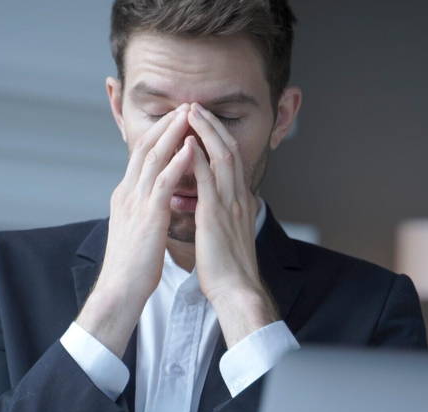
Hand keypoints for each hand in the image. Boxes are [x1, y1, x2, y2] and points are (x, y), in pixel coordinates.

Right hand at [76, 103, 195, 356]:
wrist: (120, 290)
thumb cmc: (132, 265)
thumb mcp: (138, 229)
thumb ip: (145, 209)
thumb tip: (156, 200)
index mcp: (126, 195)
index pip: (142, 155)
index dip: (160, 133)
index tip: (177, 118)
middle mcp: (128, 192)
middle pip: (146, 147)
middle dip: (166, 124)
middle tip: (185, 105)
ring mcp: (135, 202)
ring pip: (153, 158)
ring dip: (173, 134)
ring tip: (189, 114)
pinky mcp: (147, 216)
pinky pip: (162, 182)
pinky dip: (177, 161)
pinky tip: (190, 147)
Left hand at [187, 103, 279, 346]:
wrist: (237, 290)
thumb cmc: (229, 269)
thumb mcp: (228, 235)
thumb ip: (223, 215)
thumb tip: (214, 207)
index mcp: (240, 202)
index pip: (231, 160)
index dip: (218, 138)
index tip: (203, 122)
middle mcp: (238, 198)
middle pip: (230, 150)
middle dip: (212, 125)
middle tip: (196, 106)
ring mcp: (229, 204)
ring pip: (222, 157)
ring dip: (205, 131)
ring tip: (191, 112)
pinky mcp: (216, 214)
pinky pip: (208, 178)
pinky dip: (198, 157)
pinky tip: (188, 142)